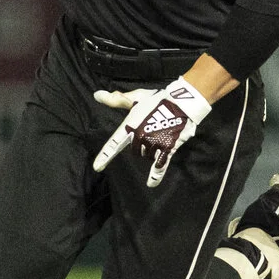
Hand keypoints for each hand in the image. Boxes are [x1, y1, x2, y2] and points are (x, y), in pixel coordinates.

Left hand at [92, 77, 212, 186]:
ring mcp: (153, 144)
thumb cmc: (157, 99)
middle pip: (134, 151)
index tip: (97, 167)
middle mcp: (139, 137)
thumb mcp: (135, 98)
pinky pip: (159, 166)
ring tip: (160, 132)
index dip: (105, 156)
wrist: (181, 102)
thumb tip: (97, 95)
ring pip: (146, 156)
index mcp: (130, 126)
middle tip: (151, 128)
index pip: (114, 144)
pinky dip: (156, 176)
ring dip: (151, 150)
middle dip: (140, 144)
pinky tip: (151, 184)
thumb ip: (116, 100)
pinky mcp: (167, 149)